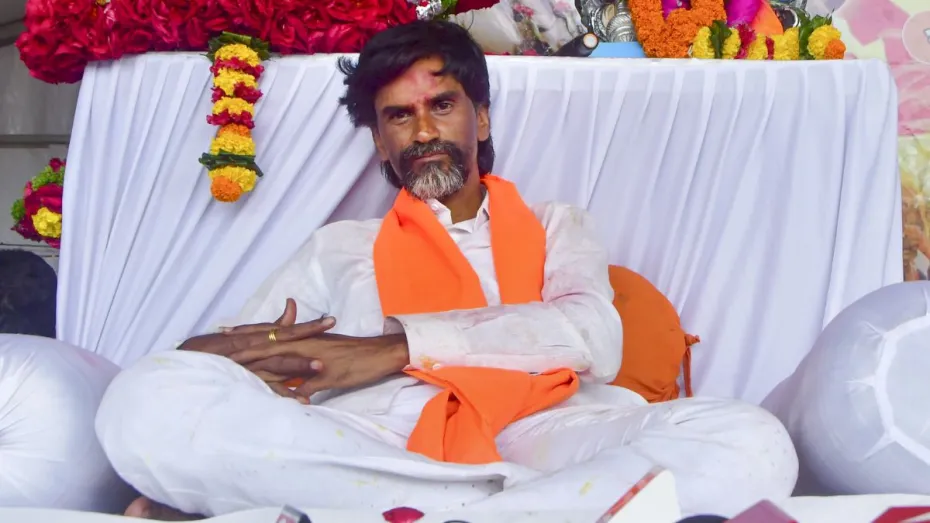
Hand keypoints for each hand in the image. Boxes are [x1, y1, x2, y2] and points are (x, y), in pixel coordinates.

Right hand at [179, 299, 334, 400]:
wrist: (182, 363)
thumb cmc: (213, 350)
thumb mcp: (242, 336)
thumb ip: (270, 326)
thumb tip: (291, 306)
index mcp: (253, 338)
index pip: (285, 329)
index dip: (308, 325)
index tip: (331, 321)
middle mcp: (250, 348)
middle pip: (284, 342)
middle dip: (308, 340)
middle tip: (332, 335)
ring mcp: (245, 365)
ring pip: (275, 364)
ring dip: (297, 366)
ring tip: (320, 369)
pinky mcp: (238, 380)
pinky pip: (262, 388)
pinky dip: (280, 393)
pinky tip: (298, 399)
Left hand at [229, 333, 409, 398]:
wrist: (377, 354)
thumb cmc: (352, 355)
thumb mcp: (324, 353)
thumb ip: (305, 360)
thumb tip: (291, 376)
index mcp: (302, 339)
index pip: (269, 333)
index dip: (246, 333)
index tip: (223, 334)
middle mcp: (303, 345)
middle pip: (267, 342)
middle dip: (241, 343)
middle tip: (216, 342)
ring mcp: (312, 358)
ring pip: (279, 360)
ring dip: (256, 364)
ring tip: (232, 365)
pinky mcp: (323, 374)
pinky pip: (301, 384)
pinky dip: (286, 390)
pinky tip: (270, 397)